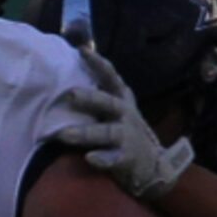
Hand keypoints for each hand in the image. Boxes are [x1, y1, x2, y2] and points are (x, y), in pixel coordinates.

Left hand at [52, 39, 193, 201]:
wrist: (153, 166)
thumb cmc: (124, 132)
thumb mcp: (116, 109)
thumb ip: (99, 94)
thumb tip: (71, 72)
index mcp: (121, 100)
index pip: (110, 77)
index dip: (97, 63)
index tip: (81, 50)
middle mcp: (125, 115)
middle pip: (107, 103)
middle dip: (90, 98)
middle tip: (69, 94)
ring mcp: (126, 136)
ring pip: (106, 133)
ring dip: (85, 133)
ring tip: (64, 135)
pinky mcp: (126, 158)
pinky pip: (113, 159)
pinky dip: (102, 159)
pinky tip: (90, 158)